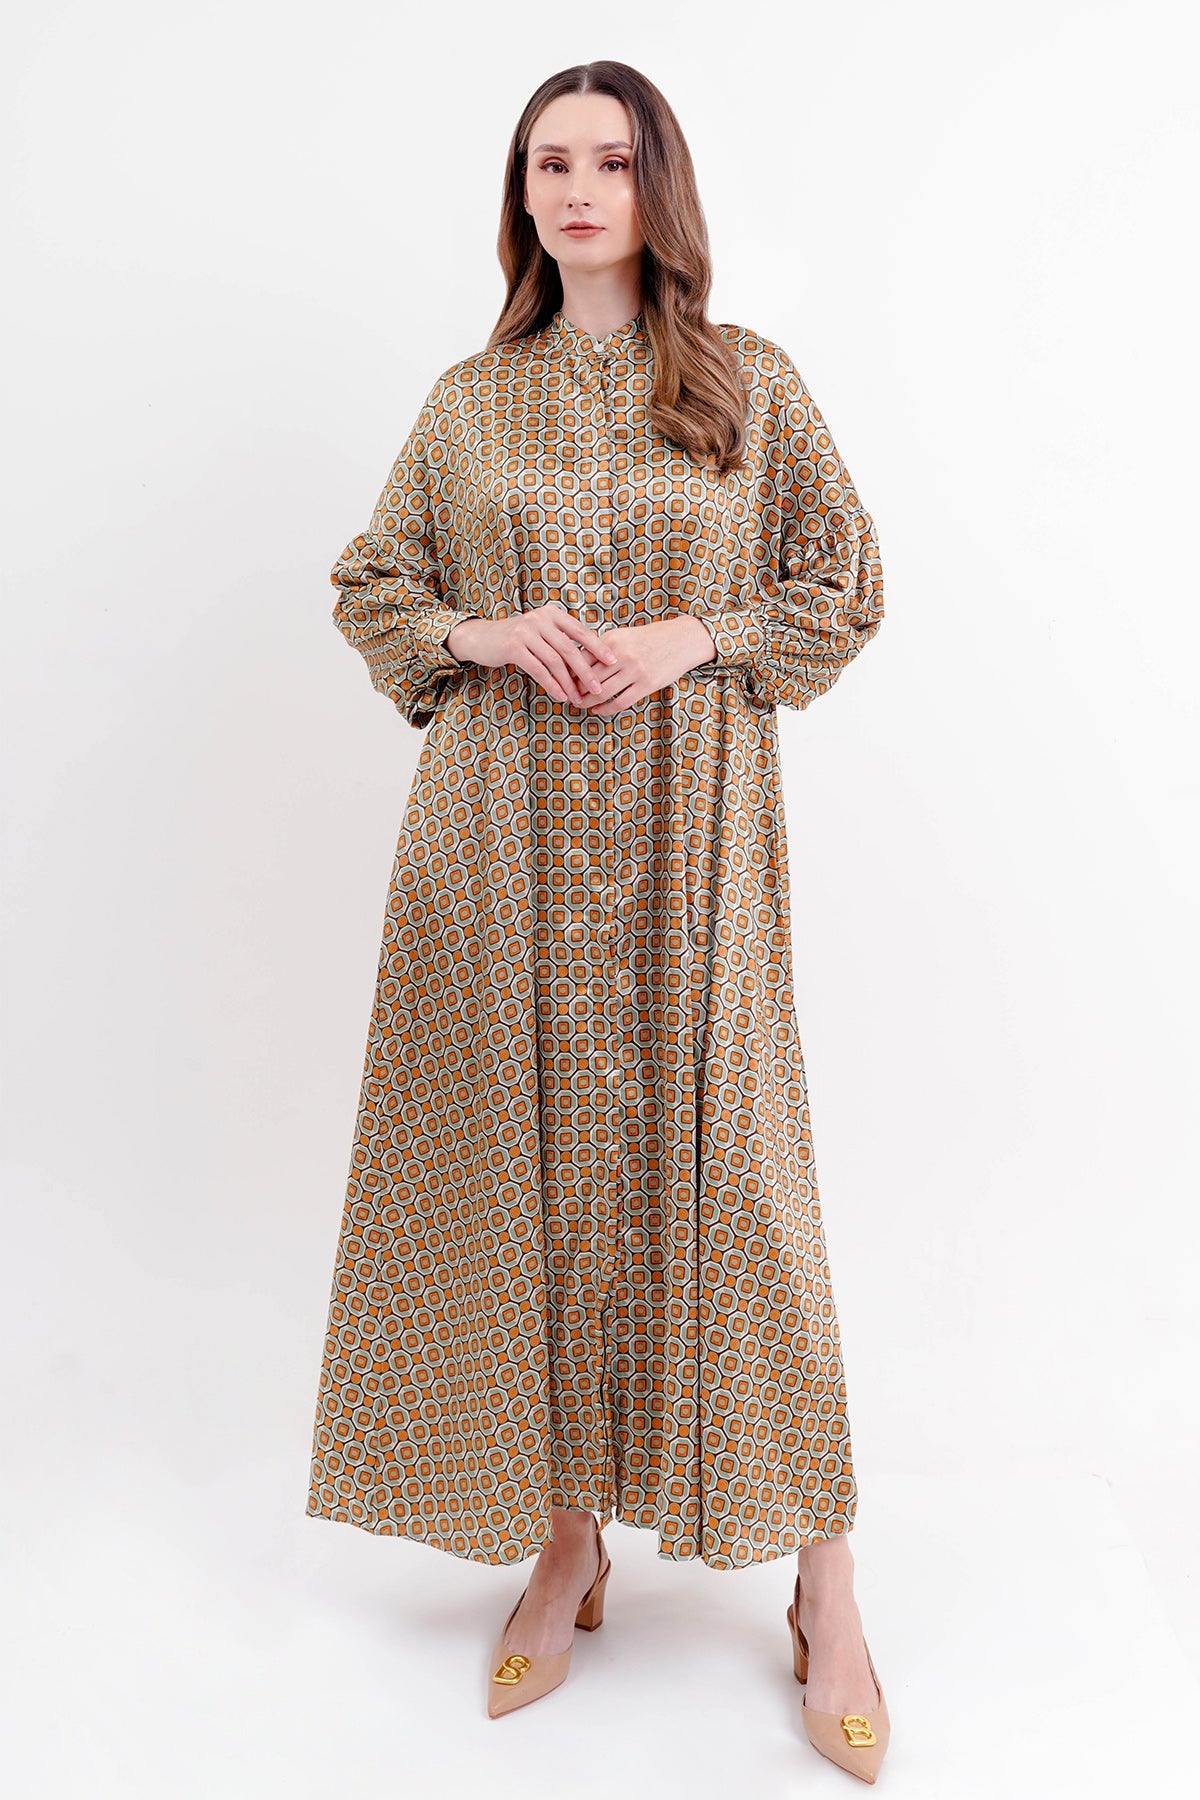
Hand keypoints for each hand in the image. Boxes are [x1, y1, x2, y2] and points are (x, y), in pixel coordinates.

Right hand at [445, 603, 620, 705]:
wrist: (483, 638)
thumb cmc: (518, 638)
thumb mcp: (542, 632)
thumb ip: (562, 640)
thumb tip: (591, 659)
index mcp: (552, 614)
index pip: (580, 631)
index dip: (598, 647)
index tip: (613, 662)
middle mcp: (540, 619)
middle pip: (570, 649)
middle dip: (586, 671)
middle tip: (598, 688)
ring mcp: (526, 632)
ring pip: (554, 661)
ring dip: (568, 683)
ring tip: (578, 699)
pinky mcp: (513, 647)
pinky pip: (538, 669)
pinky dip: (551, 684)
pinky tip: (560, 696)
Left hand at [569, 616, 717, 716]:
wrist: (682, 640)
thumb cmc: (650, 638)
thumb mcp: (624, 635)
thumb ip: (602, 648)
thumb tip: (576, 662)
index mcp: (612, 640)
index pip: (581, 659)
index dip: (568, 672)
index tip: (559, 679)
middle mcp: (622, 655)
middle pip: (588, 678)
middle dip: (574, 690)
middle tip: (566, 696)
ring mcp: (635, 671)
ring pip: (601, 692)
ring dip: (587, 702)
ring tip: (579, 705)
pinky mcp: (647, 685)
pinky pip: (620, 702)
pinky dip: (604, 709)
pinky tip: (598, 711)